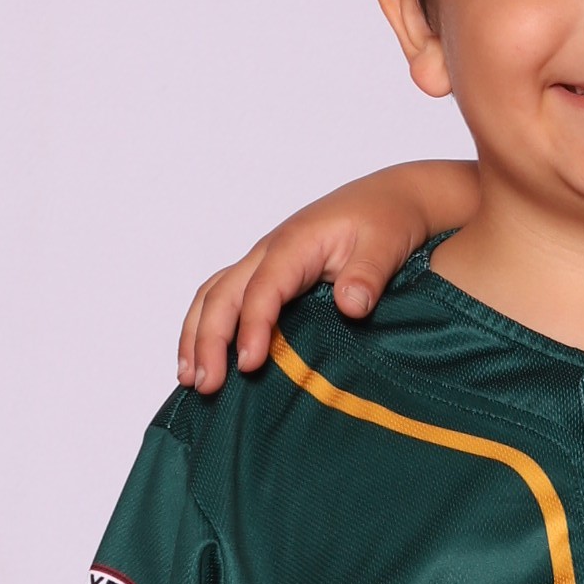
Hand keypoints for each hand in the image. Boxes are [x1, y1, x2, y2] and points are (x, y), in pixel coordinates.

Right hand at [179, 159, 478, 391]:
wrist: (393, 197)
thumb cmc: (388, 218)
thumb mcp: (386, 243)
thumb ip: (367, 275)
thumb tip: (350, 306)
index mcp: (294, 243)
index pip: (262, 289)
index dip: (252, 327)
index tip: (249, 365)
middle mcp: (269, 252)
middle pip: (222, 294)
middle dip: (208, 340)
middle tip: (206, 385)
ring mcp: (264, 264)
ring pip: (214, 296)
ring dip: (197, 336)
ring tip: (191, 379)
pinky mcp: (270, 275)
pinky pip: (226, 298)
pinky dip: (209, 327)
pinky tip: (206, 359)